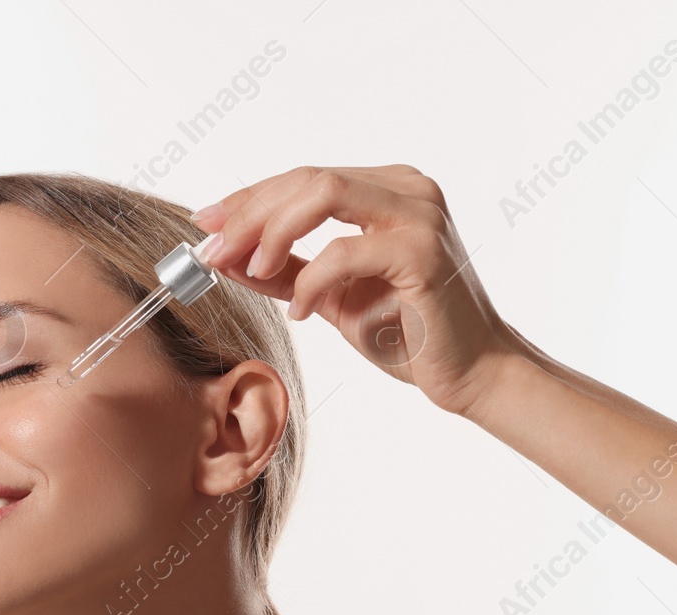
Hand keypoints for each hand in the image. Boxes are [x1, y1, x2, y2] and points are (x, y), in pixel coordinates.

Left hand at [190, 165, 519, 416]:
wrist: (472, 373)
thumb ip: (282, 271)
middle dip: (250, 213)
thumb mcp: (330, 296)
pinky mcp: (423, 253)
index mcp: (388, 188)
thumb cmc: (408, 332)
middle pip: (307, 179)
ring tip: (250, 270)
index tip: (204, 225)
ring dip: (273, 232)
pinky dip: (310, 280)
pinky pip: (345, 251)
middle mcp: (408, 189)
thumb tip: (223, 256)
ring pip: (324, 193)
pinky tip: (301, 313)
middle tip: (212, 249)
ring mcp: (420, 215)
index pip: (303, 178)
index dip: (248, 198)